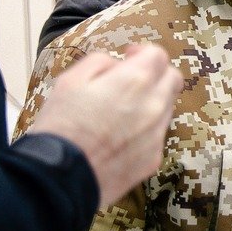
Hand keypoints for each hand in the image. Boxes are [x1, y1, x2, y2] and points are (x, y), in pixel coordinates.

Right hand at [28, 44, 183, 206]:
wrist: (60, 178)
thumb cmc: (61, 126)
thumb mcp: (70, 80)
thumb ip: (100, 62)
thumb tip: (118, 64)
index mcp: (135, 81)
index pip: (158, 55)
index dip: (142, 52)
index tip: (128, 58)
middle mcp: (154, 106)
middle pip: (172, 80)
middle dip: (155, 75)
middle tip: (132, 81)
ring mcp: (157, 135)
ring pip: (166, 109)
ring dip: (151, 103)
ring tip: (121, 112)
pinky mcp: (153, 159)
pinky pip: (157, 136)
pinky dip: (145, 130)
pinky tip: (120, 138)